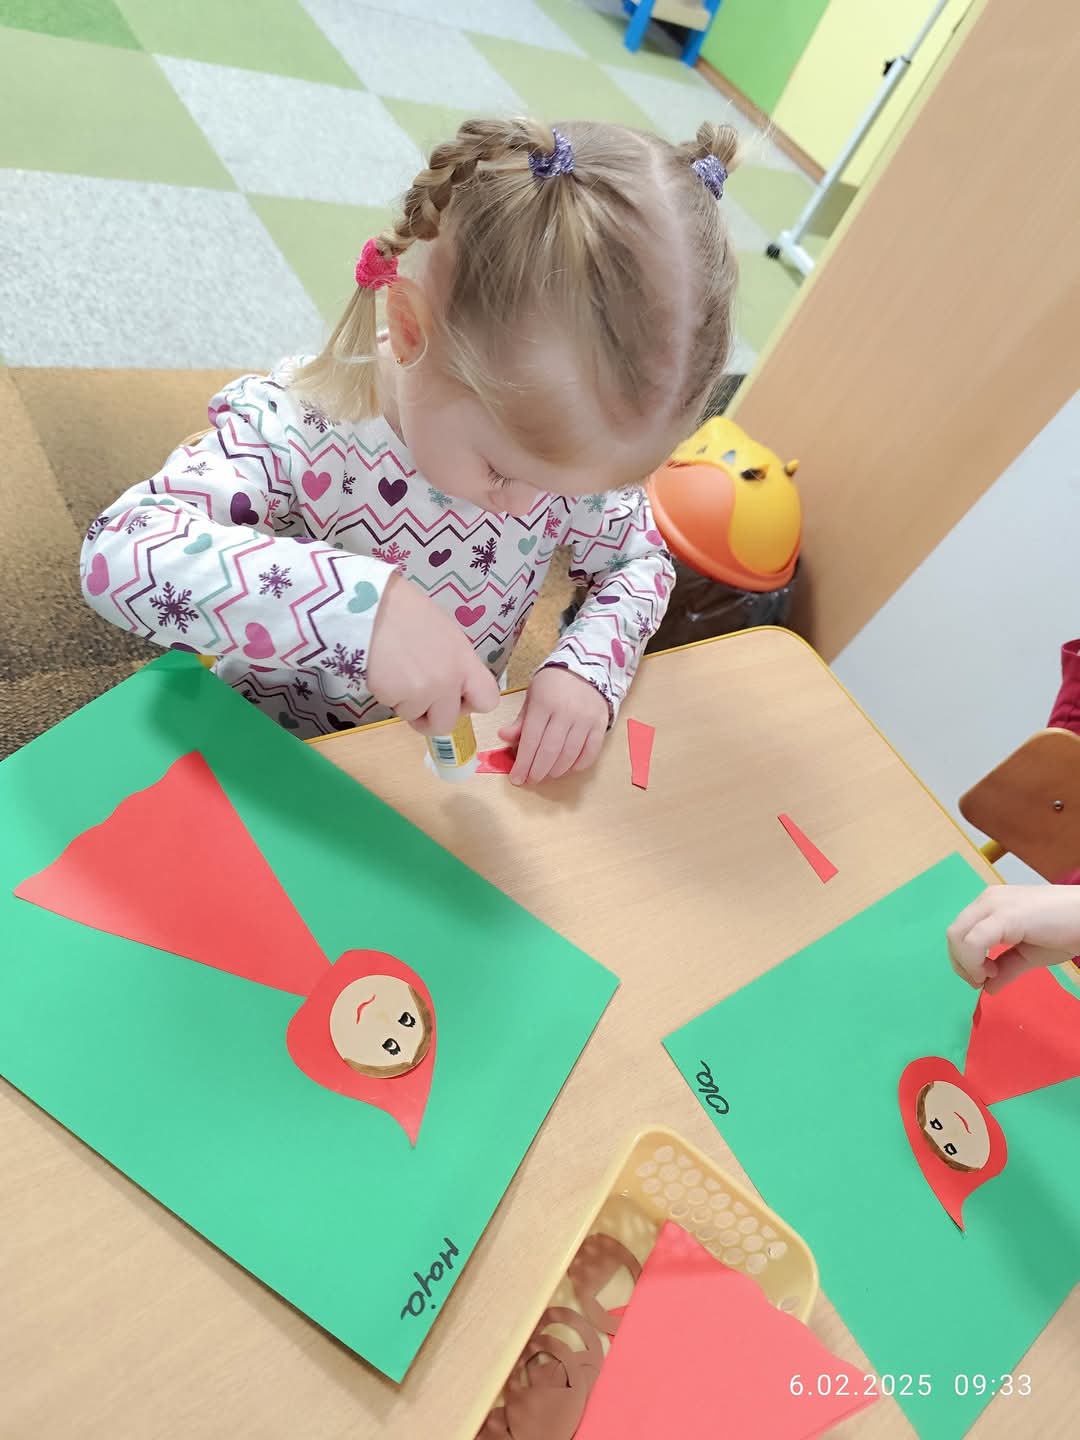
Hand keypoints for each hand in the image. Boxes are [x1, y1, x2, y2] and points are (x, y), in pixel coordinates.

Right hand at [367, 573, 499, 733]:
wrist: (372, 603)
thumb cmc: (409, 612)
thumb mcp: (447, 635)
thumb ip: (456, 666)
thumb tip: (453, 688)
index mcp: (464, 662)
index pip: (487, 701)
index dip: (470, 704)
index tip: (456, 697)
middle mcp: (447, 681)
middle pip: (446, 724)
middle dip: (431, 718)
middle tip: (418, 700)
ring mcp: (419, 691)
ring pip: (413, 715)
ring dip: (405, 701)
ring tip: (396, 669)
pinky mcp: (390, 695)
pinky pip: (391, 705)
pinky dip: (386, 693)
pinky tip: (382, 668)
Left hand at [499, 667, 608, 786]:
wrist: (586, 667)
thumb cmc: (553, 685)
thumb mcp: (532, 697)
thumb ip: (520, 720)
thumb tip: (503, 736)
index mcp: (544, 704)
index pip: (531, 740)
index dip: (523, 763)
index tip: (516, 778)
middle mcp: (566, 712)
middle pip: (550, 751)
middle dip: (538, 771)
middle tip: (531, 780)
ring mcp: (585, 719)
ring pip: (569, 754)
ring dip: (556, 770)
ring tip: (547, 775)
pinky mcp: (601, 724)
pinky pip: (591, 751)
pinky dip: (579, 764)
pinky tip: (569, 768)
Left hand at [947, 884, 1079, 991]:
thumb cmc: (1065, 932)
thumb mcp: (1028, 955)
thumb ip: (1005, 968)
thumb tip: (988, 989)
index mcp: (990, 905)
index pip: (959, 932)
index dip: (962, 959)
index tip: (983, 977)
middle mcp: (987, 900)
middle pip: (953, 934)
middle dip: (960, 963)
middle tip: (981, 979)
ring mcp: (994, 904)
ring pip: (957, 935)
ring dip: (966, 963)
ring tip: (989, 974)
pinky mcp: (1005, 915)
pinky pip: (974, 941)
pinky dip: (974, 961)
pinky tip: (991, 971)